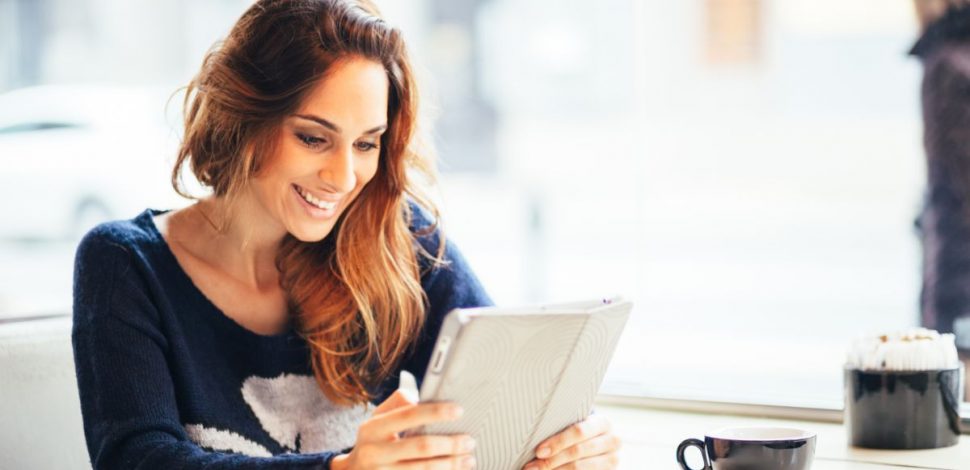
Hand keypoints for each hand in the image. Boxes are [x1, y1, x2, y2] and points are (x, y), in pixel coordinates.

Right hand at [331, 390, 476, 469]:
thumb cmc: (372, 442)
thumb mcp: (376, 420)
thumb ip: (397, 404)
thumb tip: (419, 395)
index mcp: (373, 428)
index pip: (409, 416)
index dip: (436, 412)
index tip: (458, 410)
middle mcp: (374, 452)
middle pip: (421, 447)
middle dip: (450, 444)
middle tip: (469, 440)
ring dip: (451, 464)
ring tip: (469, 458)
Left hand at [522, 414, 620, 469]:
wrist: (600, 444)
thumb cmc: (580, 433)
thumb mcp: (576, 424)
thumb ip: (562, 426)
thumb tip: (534, 433)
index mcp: (603, 423)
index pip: (579, 432)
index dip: (558, 442)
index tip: (538, 451)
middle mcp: (612, 441)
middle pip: (578, 452)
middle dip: (552, 460)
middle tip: (532, 467)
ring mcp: (613, 460)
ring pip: (579, 468)